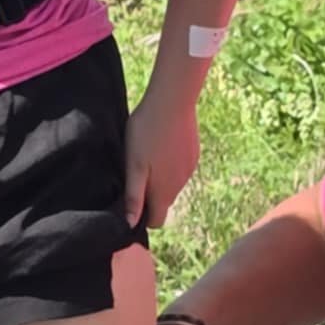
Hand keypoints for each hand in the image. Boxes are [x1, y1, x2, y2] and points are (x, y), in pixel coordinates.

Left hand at [124, 95, 199, 228]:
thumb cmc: (147, 132)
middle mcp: (180, 185)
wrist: (173, 101)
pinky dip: (170, 163)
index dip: (143, 216)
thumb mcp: (134, 165)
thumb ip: (134, 196)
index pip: (156, 220)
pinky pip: (180, 168)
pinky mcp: (194, 154)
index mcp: (164, 192)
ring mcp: (189, 169)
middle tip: (134, 172)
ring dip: (160, 178)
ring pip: (172, 184)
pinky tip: (160, 144)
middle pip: (163, 202)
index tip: (131, 201)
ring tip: (146, 155)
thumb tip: (130, 223)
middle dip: (150, 195)